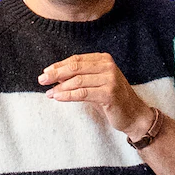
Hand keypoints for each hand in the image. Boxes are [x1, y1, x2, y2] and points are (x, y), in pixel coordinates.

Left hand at [39, 53, 153, 139]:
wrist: (134, 115)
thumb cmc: (111, 100)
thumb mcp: (94, 85)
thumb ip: (78, 78)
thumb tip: (54, 77)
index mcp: (104, 59)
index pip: (76, 60)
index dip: (59, 65)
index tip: (45, 72)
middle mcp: (108, 66)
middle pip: (75, 67)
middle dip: (56, 74)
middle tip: (41, 80)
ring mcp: (110, 79)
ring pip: (78, 81)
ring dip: (60, 87)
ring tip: (49, 93)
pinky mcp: (109, 94)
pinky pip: (83, 93)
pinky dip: (68, 95)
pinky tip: (58, 97)